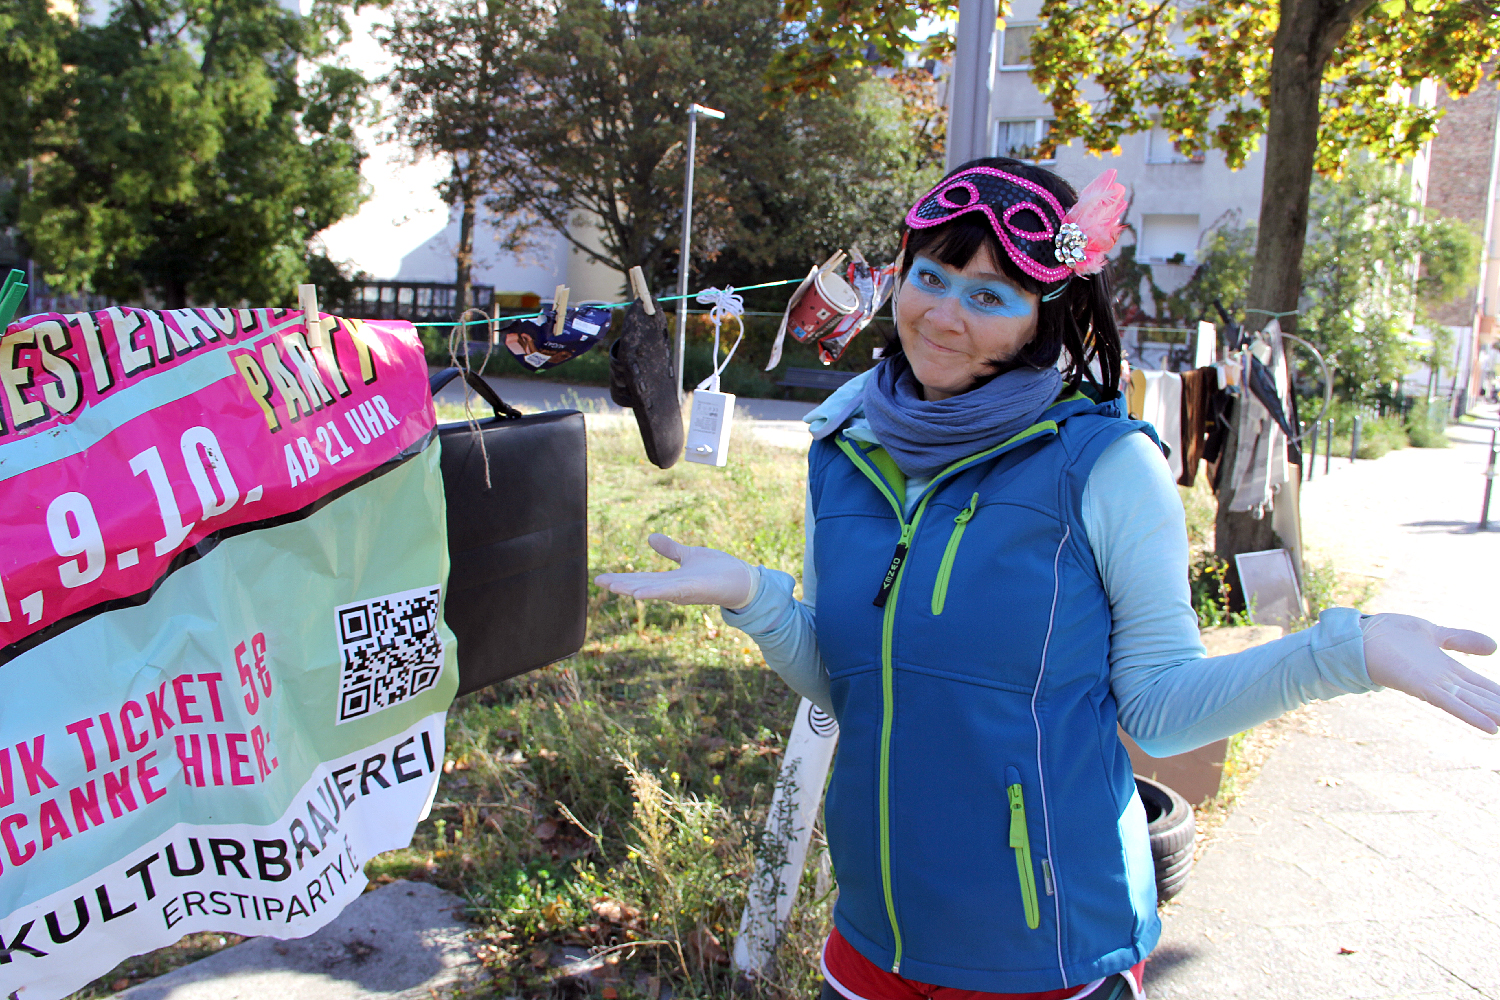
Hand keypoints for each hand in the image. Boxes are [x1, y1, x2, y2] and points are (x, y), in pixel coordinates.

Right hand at [594, 533, 754, 608]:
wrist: (742, 581)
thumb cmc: (719, 571)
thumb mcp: (689, 555)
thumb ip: (671, 549)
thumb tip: (650, 537)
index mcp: (670, 580)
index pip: (641, 578)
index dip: (622, 577)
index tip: (602, 577)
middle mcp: (672, 588)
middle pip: (641, 584)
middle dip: (620, 583)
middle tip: (599, 581)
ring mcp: (682, 590)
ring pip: (651, 589)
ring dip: (631, 588)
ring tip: (612, 586)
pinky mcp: (692, 590)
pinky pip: (669, 590)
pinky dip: (652, 592)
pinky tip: (636, 592)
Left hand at [1362, 613, 1499, 732]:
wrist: (1360, 636)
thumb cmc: (1390, 635)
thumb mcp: (1434, 633)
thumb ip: (1461, 640)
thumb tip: (1494, 647)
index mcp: (1448, 669)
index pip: (1483, 686)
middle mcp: (1445, 681)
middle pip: (1482, 698)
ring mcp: (1434, 685)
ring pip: (1473, 704)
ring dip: (1495, 715)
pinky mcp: (1422, 687)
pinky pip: (1451, 704)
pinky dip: (1471, 715)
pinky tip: (1492, 727)